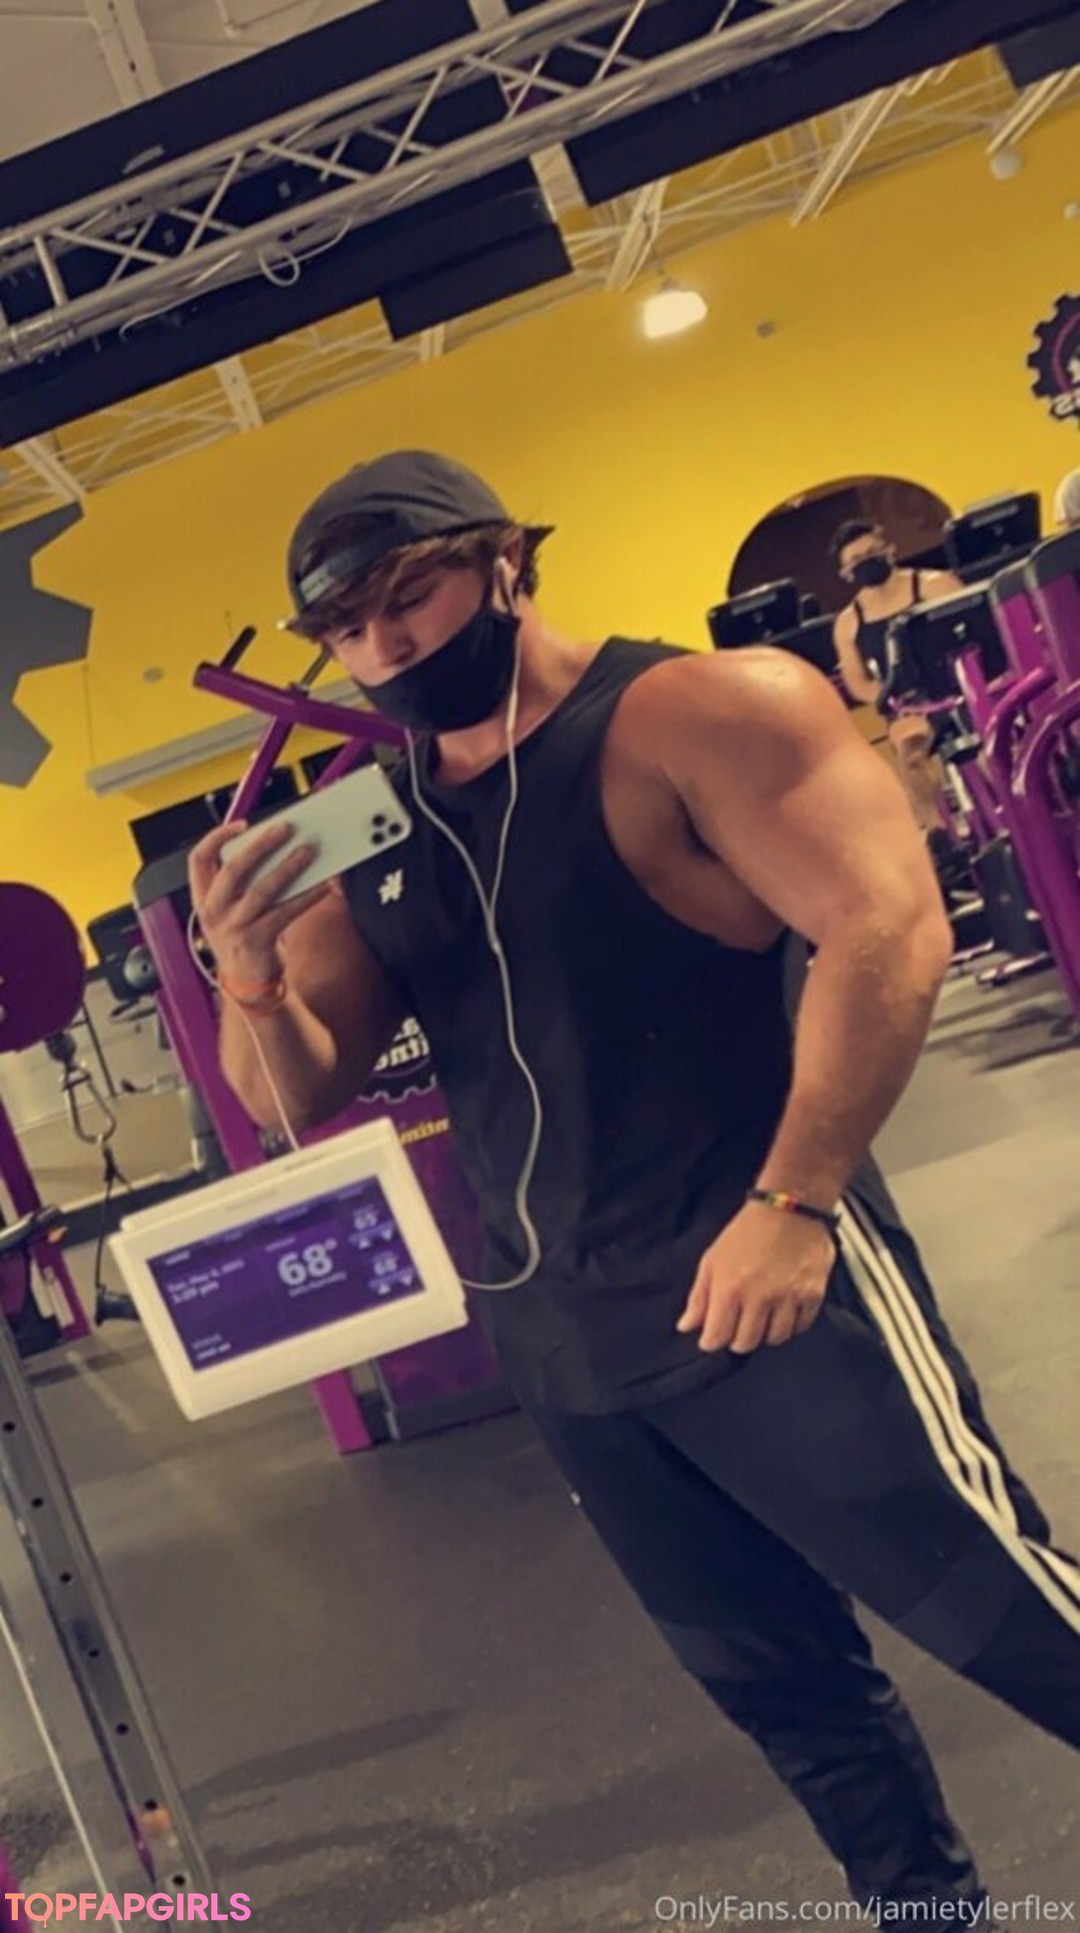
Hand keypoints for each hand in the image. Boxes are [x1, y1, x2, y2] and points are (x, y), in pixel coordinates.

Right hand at [187, 821, 328, 981]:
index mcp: (203, 898)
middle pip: (234, 869)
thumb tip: (278, 848)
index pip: (198, 859)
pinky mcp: (257, 941)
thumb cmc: (244, 937)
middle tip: (283, 829)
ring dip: (288, 867)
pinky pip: (285, 912)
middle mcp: (214, 911)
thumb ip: (243, 882)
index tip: (242, 825)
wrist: (247, 982)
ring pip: (262, 889)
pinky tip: (323, 885)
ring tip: (307, 851)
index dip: (217, 837)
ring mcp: (233, 927)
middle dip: (260, 845)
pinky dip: (306, 896)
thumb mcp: (231, 909)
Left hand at [677, 1203, 833, 1354]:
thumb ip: (699, 1297)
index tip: (713, 1336)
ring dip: (765, 1332)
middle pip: (746, 1343)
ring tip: (762, 1315)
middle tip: (738, 1323)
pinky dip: (791, 1324)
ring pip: (775, 1339)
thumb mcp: (713, 1259)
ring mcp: (788, 1298)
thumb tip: (686, 1325)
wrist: (788, 1208)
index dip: (711, 1341)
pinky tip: (783, 1310)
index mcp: (730, 1289)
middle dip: (737, 1338)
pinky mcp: (813, 1295)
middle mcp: (760, 1297)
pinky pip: (801, 1327)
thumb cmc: (749, 1230)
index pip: (717, 1337)